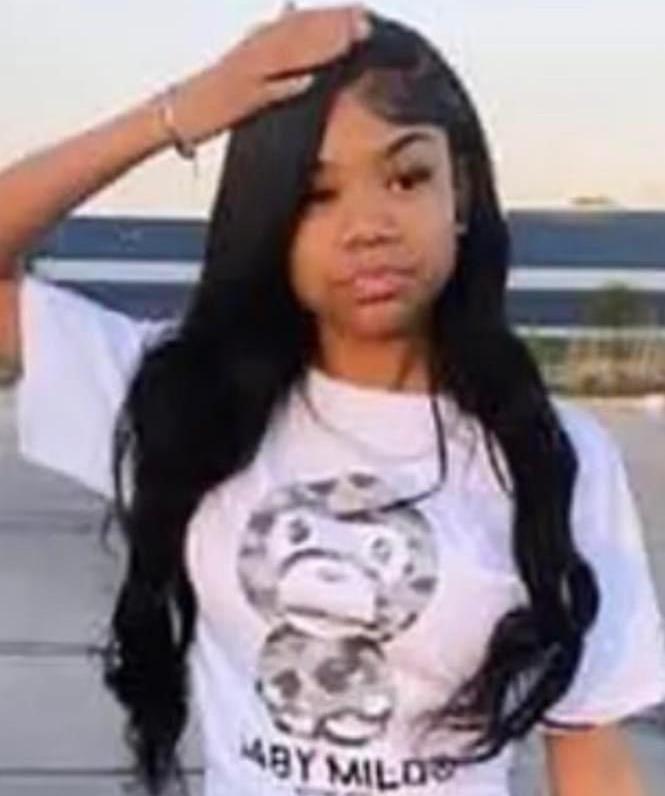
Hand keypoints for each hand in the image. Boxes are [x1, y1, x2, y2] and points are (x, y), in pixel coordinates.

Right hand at [165, 4, 371, 145]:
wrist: (178, 110)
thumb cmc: (214, 92)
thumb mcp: (247, 61)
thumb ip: (273, 44)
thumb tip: (291, 17)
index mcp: (257, 44)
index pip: (299, 24)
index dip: (330, 17)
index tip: (360, 11)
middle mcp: (254, 53)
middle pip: (299, 34)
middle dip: (333, 27)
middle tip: (364, 21)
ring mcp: (248, 76)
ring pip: (288, 57)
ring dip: (319, 49)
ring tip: (349, 43)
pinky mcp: (241, 101)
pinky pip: (268, 92)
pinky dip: (288, 85)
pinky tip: (311, 82)